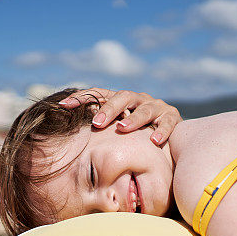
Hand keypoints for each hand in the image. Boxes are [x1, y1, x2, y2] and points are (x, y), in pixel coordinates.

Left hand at [58, 88, 180, 144]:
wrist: (173, 135)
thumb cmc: (138, 135)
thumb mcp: (119, 128)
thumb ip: (101, 129)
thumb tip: (68, 137)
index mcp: (121, 100)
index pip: (99, 94)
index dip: (81, 98)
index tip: (63, 106)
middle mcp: (138, 99)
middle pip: (122, 97)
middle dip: (109, 110)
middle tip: (97, 123)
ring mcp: (156, 107)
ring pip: (144, 110)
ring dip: (134, 120)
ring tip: (123, 129)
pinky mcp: (172, 117)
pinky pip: (167, 123)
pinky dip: (161, 131)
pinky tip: (153, 141)